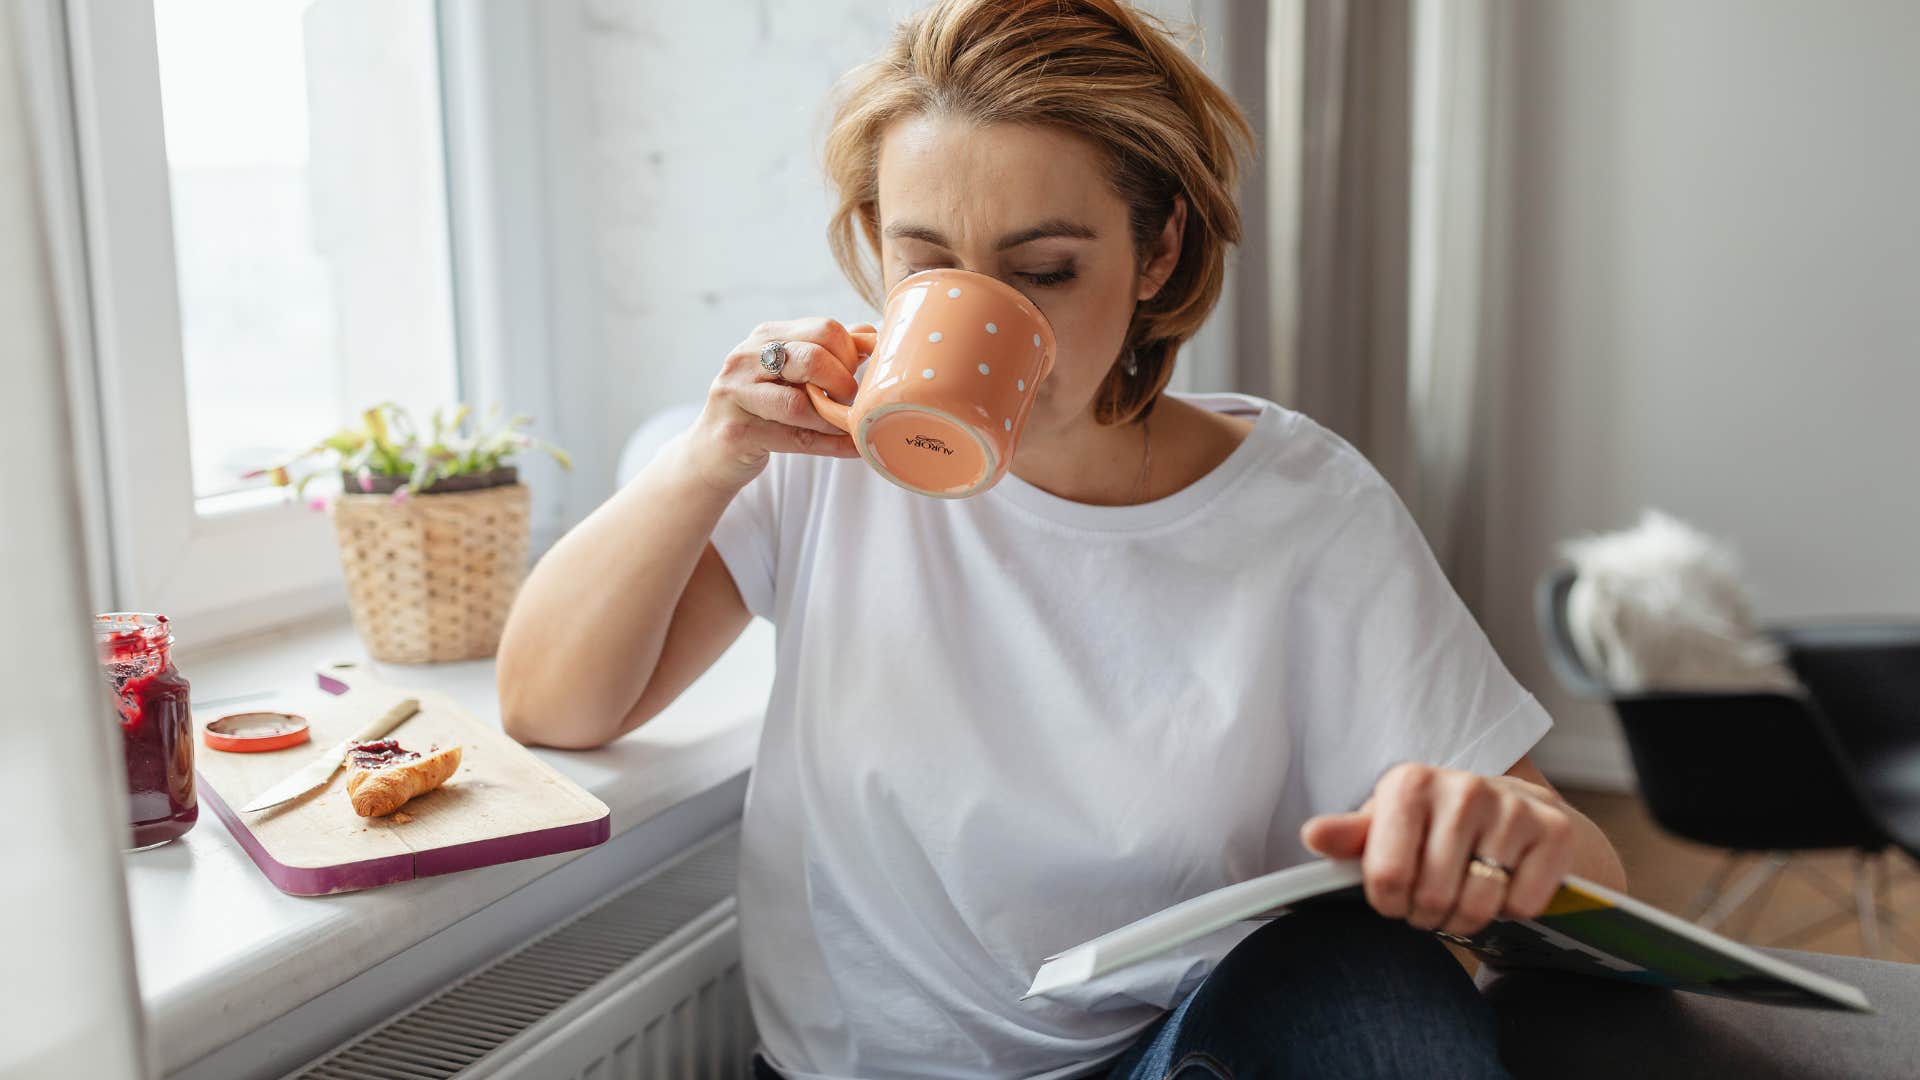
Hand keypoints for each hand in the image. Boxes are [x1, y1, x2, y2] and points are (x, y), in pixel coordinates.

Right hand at [685, 317, 877, 492]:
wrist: (710, 453)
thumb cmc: (758, 410)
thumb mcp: (789, 374)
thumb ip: (826, 353)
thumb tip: (868, 334)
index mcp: (764, 337)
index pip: (823, 329)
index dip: (851, 354)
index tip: (856, 375)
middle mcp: (746, 359)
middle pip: (812, 358)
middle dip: (843, 383)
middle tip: (850, 401)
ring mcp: (737, 395)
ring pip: (799, 403)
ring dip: (833, 418)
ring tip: (847, 425)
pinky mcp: (738, 432)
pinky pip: (795, 438)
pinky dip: (831, 444)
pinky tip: (852, 446)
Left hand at [1299, 763, 1577, 937]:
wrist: (1518, 813)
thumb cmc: (1436, 825)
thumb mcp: (1388, 825)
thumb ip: (1351, 836)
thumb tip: (1313, 835)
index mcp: (1410, 783)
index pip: (1387, 877)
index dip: (1389, 903)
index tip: (1395, 896)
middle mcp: (1463, 788)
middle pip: (1432, 897)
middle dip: (1428, 914)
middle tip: (1432, 901)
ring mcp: (1512, 807)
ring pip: (1478, 906)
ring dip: (1467, 918)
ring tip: (1463, 897)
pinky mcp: (1555, 831)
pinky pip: (1522, 905)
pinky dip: (1511, 910)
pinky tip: (1504, 884)